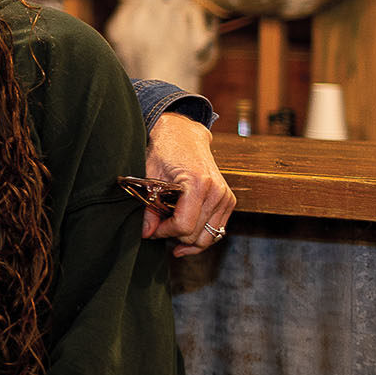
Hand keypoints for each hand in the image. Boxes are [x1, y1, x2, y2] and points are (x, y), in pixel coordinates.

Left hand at [142, 111, 236, 257]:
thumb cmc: (164, 150)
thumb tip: (147, 233)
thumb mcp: (149, 176)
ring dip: (188, 240)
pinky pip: (217, 230)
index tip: (151, 230)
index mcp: (199, 184)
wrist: (183, 135)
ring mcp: (225, 197)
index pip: (184, 226)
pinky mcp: (228, 200)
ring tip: (170, 231)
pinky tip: (184, 230)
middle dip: (174, 237)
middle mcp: (217, 192)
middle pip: (197, 235)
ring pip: (209, 237)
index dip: (164, 232)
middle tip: (157, 229)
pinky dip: (200, 234)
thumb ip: (148, 207)